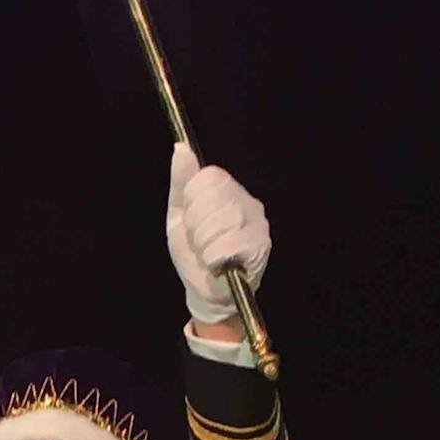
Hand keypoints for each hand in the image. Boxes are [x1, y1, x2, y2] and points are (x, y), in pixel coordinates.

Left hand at [165, 142, 271, 322]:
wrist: (204, 291)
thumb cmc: (192, 252)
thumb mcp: (179, 215)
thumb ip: (181, 182)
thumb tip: (181, 148)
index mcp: (228, 190)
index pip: (208, 176)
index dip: (192, 201)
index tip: (191, 220)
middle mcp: (248, 202)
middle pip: (213, 197)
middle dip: (196, 225)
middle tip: (200, 241)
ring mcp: (258, 224)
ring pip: (220, 221)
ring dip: (203, 244)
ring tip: (208, 254)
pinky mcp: (260, 247)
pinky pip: (228, 244)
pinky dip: (213, 259)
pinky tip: (217, 264)